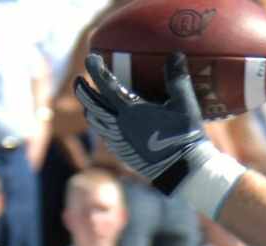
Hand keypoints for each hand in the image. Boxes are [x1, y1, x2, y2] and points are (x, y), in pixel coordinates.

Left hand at [74, 51, 212, 192]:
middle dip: (83, 91)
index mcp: (131, 111)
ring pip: (95, 123)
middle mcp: (119, 126)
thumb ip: (177, 79)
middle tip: (79, 80)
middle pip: (92, 105)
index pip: (106, 86)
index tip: (91, 58)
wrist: (184, 171)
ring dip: (90, 109)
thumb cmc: (185, 137)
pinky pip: (105, 136)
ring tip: (90, 102)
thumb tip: (176, 54)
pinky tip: (106, 124)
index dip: (96, 70)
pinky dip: (100, 125)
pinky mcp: (123, 154)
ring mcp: (119, 142)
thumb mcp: (185, 105)